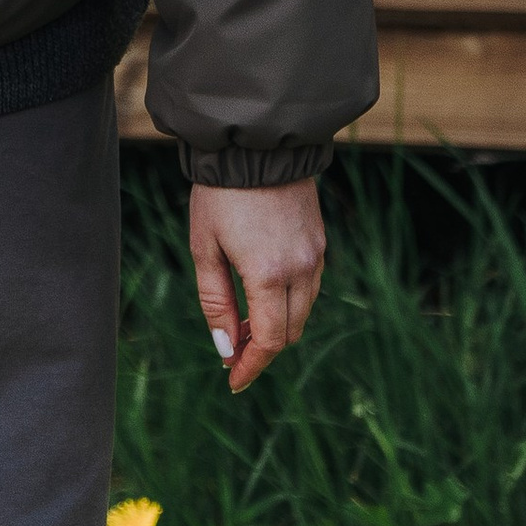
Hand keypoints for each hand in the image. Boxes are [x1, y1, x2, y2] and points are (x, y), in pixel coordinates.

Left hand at [189, 179, 324, 393]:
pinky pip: (310, 285)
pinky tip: (263, 296)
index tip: (234, 380)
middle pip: (291, 331)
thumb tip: (225, 347)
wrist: (256, 144)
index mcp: (269, 275)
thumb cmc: (220, 196)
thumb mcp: (205, 248)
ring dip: (278, 325)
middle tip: (233, 352)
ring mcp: (316, 254)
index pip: (271, 340)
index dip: (253, 366)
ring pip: (304, 310)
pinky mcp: (320, 240)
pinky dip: (289, 302)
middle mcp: (302, 269)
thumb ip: (215, 301)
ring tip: (244, 325)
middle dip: (264, 349)